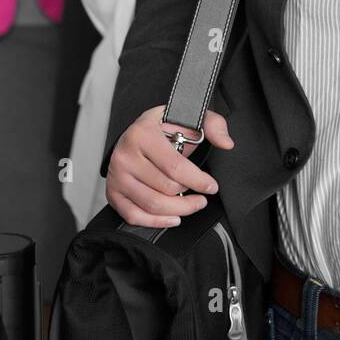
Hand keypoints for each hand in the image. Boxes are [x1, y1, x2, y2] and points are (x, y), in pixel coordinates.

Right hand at [106, 105, 233, 227]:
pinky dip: (156, 222)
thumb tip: (227, 143)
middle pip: (165, 189)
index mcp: (143, 134)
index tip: (211, 186)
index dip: (198, 181)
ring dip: (178, 211)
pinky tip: (172, 217)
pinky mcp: (113, 192)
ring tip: (192, 206)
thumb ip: (213, 125)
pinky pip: (134, 216)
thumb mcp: (187, 117)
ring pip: (152, 205)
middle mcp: (125, 155)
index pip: (175, 167)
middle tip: (202, 197)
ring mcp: (117, 176)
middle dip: (189, 197)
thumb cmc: (163, 128)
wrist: (136, 134)